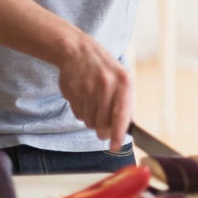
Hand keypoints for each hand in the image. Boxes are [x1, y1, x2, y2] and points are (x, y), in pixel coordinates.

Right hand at [57, 35, 132, 149]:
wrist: (78, 51)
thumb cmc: (105, 69)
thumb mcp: (122, 80)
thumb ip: (125, 103)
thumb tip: (125, 129)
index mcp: (123, 82)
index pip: (121, 115)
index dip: (118, 134)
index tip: (115, 146)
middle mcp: (106, 85)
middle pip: (102, 124)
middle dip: (102, 130)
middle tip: (102, 129)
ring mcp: (87, 89)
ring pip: (89, 122)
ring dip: (91, 120)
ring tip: (94, 105)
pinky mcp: (72, 92)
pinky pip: (78, 115)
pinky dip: (82, 112)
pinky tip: (84, 98)